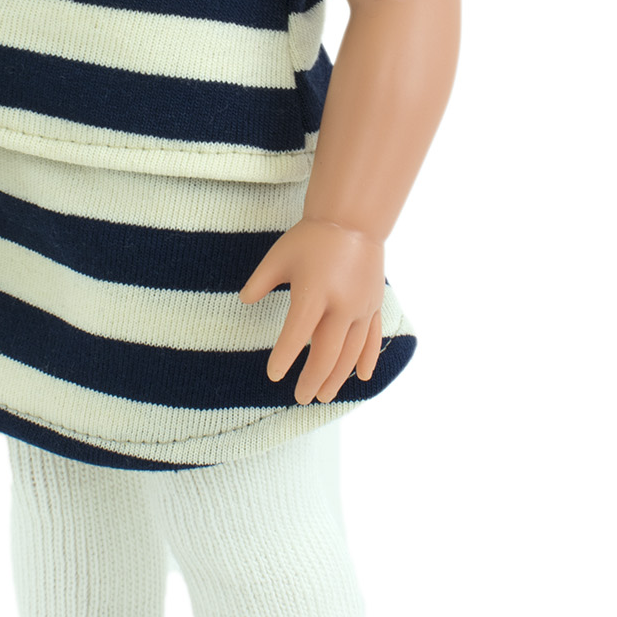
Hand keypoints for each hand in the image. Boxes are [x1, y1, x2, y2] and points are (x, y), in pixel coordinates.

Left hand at [238, 219, 384, 404]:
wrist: (353, 220)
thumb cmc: (310, 238)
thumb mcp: (279, 256)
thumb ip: (260, 282)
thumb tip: (243, 301)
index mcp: (314, 292)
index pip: (296, 334)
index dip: (284, 356)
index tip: (274, 375)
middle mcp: (341, 304)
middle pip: (326, 352)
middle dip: (313, 378)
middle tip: (301, 397)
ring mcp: (361, 307)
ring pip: (350, 352)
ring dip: (337, 377)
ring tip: (324, 396)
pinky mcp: (374, 305)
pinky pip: (372, 339)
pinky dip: (367, 359)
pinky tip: (362, 378)